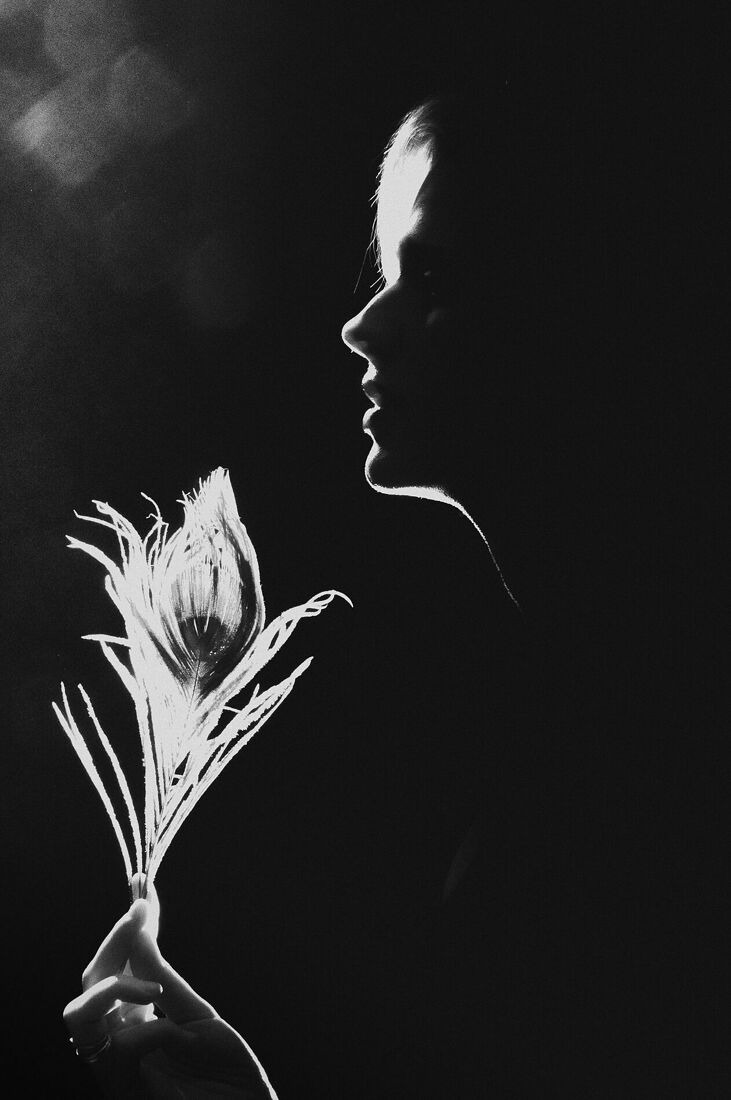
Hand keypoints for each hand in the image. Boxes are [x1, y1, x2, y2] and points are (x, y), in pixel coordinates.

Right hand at [64, 874, 277, 1098]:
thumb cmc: (227, 1074)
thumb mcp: (198, 1014)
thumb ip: (163, 976)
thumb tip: (139, 929)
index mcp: (138, 1022)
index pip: (114, 967)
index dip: (125, 929)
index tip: (142, 890)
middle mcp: (120, 1042)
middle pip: (90, 983)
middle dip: (114, 943)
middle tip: (140, 913)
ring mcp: (118, 1068)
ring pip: (78, 1015)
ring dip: (113, 984)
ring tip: (154, 984)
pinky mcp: (125, 1091)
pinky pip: (114, 1051)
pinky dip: (144, 1029)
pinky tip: (172, 1027)